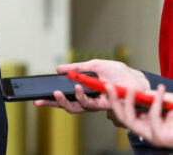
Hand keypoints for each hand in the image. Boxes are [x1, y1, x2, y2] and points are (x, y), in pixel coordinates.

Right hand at [33, 59, 148, 112]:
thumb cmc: (117, 72)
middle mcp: (88, 99)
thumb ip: (76, 67)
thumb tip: (58, 69)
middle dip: (51, 104)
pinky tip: (77, 87)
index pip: (64, 96)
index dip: (51, 98)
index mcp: (84, 90)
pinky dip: (80, 96)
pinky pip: (88, 103)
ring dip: (63, 101)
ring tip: (55, 93)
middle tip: (39, 100)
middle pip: (65, 105)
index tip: (37, 98)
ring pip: (74, 108)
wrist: (135, 78)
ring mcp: (95, 104)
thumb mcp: (94, 65)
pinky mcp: (103, 105)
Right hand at [107, 83, 172, 147]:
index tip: (108, 87)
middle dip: (114, 102)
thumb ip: (155, 98)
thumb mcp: (168, 102)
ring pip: (131, 121)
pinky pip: (153, 117)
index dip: (114, 100)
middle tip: (110, 87)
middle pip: (122, 118)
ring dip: (129, 103)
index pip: (124, 112)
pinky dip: (156, 102)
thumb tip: (141, 92)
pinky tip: (161, 90)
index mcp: (146, 123)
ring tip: (130, 89)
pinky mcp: (160, 137)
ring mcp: (152, 136)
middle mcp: (146, 131)